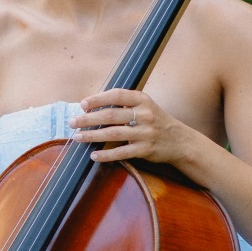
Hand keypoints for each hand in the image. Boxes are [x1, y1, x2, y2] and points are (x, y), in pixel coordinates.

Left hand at [70, 89, 188, 165]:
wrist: (179, 141)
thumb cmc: (155, 121)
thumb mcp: (144, 106)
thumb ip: (124, 104)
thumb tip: (92, 105)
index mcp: (143, 100)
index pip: (117, 95)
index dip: (98, 99)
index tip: (82, 104)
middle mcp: (145, 114)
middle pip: (111, 115)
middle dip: (88, 119)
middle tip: (72, 122)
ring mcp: (145, 133)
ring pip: (113, 134)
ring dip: (92, 136)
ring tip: (77, 137)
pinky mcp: (146, 149)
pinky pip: (122, 152)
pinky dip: (107, 155)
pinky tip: (94, 155)